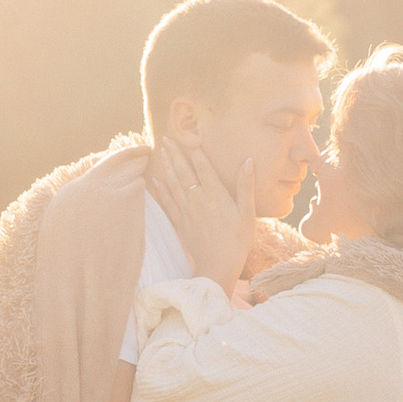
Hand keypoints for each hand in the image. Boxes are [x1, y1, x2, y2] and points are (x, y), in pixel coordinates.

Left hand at [151, 132, 257, 292]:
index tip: (189, 135)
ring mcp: (187, 212)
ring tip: (161, 152)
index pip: (204, 168)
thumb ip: (246, 186)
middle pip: (184, 172)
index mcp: (216, 196)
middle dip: (176, 154)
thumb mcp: (248, 213)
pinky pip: (167, 203)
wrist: (219, 266)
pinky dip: (160, 190)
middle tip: (167, 138)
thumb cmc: (238, 240)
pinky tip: (154, 180)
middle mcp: (199, 201)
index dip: (195, 150)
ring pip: (173, 184)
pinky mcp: (180, 223)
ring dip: (166, 167)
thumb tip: (248, 161)